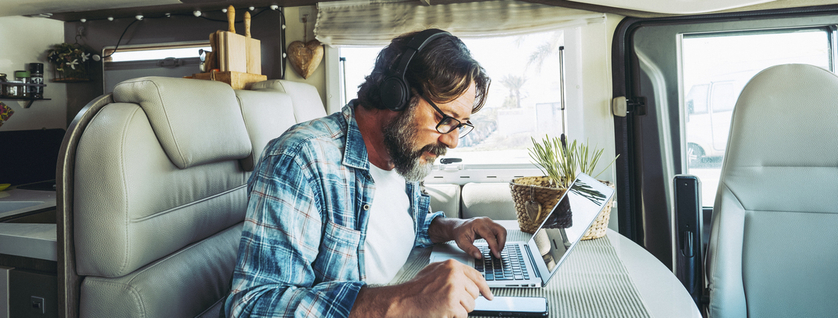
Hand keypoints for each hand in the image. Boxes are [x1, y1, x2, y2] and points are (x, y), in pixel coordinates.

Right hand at [357, 259, 492, 317]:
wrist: (403, 301)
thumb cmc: (415, 289)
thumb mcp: (434, 272)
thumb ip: (452, 273)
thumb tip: (470, 280)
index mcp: (452, 266)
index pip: (477, 276)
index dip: (485, 288)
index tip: (489, 295)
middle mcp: (454, 274)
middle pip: (475, 293)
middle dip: (466, 301)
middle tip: (451, 303)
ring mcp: (453, 288)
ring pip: (471, 306)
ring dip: (460, 310)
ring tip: (444, 306)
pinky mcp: (452, 303)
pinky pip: (463, 315)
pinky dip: (454, 317)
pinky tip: (442, 311)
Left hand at [430, 217, 506, 259]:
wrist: (459, 227)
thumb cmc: (460, 234)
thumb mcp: (462, 243)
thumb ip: (470, 250)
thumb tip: (479, 256)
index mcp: (477, 224)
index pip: (490, 235)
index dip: (495, 246)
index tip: (497, 255)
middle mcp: (485, 221)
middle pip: (500, 230)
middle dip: (501, 243)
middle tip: (497, 253)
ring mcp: (489, 222)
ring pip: (502, 230)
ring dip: (501, 241)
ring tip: (495, 250)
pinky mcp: (491, 224)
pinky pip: (499, 231)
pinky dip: (499, 239)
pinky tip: (493, 245)